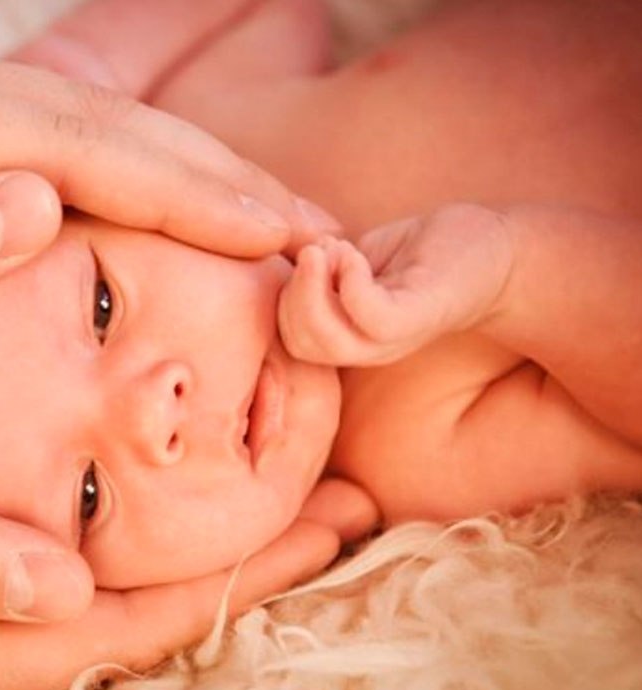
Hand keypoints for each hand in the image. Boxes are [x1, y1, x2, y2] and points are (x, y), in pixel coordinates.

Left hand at [0, 45, 336, 411]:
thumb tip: (39, 205)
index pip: (68, 146)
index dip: (185, 191)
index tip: (281, 233)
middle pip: (87, 120)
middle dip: (208, 175)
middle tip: (311, 227)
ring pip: (71, 127)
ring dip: (174, 174)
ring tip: (263, 221)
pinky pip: (32, 146)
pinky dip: (113, 180)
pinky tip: (158, 210)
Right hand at [0, 434, 370, 689]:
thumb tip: (64, 580)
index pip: (128, 619)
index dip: (237, 570)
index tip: (332, 517)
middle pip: (142, 608)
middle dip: (250, 557)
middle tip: (347, 498)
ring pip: (113, 584)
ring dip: (203, 541)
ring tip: (284, 490)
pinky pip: (59, 557)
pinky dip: (130, 529)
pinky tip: (155, 491)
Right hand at [278, 204, 515, 365]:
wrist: (499, 252)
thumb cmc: (427, 255)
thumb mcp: (357, 260)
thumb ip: (319, 267)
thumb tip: (283, 255)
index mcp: (349, 336)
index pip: (287, 339)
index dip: (281, 298)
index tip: (305, 254)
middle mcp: (368, 347)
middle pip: (298, 344)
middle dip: (291, 294)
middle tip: (314, 251)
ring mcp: (392, 338)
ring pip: (323, 340)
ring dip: (311, 287)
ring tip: (329, 250)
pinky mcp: (417, 317)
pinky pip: (366, 314)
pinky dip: (348, 277)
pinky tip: (355, 253)